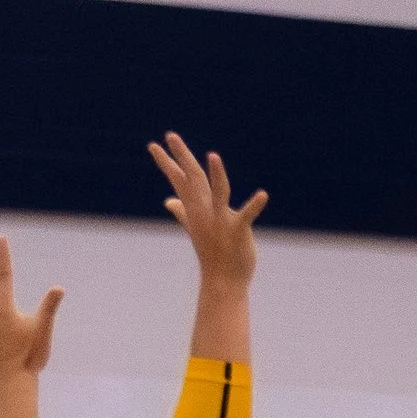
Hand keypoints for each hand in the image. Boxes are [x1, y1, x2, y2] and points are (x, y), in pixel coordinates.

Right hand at [150, 131, 266, 287]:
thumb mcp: (196, 228)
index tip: (153, 146)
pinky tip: (263, 195)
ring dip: (216, 175)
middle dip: (182, 157)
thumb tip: (170, 201)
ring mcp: (221, 221)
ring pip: (218, 193)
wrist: (223, 281)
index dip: (167, 163)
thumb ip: (183, 212)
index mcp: (196, 208)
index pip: (179, 180)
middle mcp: (205, 211)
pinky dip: (254, 206)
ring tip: (213, 156)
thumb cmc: (212, 254)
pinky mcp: (238, 231)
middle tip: (170, 135)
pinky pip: (246, 216)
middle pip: (193, 178)